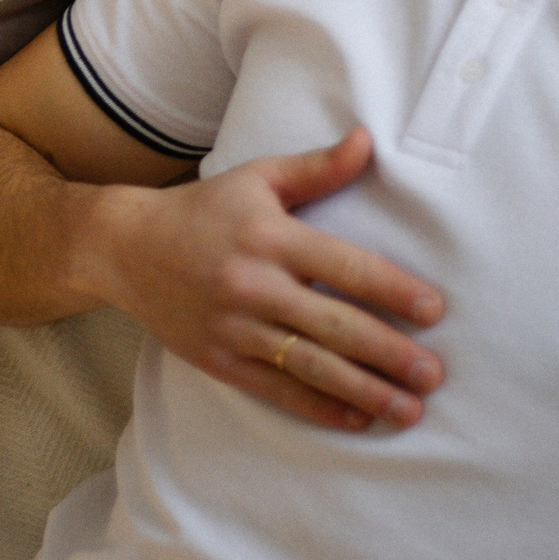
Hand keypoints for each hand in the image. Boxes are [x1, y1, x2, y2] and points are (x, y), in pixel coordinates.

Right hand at [85, 128, 444, 431]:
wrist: (124, 247)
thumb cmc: (202, 210)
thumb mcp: (257, 179)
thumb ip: (317, 168)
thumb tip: (367, 141)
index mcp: (270, 237)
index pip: (344, 266)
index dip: (392, 289)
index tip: (434, 310)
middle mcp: (253, 284)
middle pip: (334, 326)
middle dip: (389, 353)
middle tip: (432, 374)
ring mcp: (234, 327)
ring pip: (310, 366)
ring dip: (364, 392)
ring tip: (408, 410)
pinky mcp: (218, 359)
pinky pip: (276, 389)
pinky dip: (319, 407)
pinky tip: (356, 418)